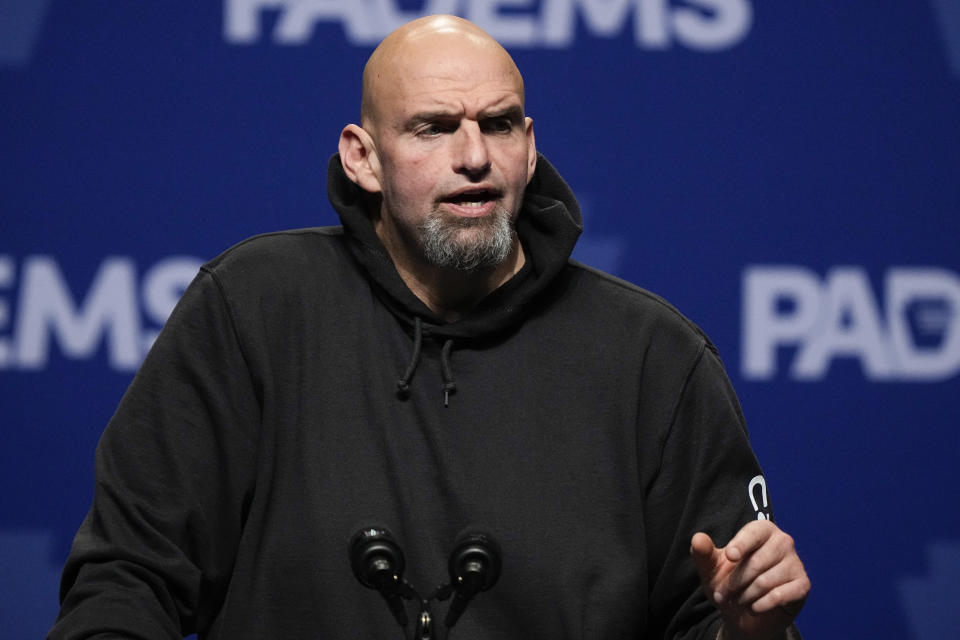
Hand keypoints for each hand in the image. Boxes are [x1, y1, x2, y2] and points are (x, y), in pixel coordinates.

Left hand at [690, 520, 809, 639]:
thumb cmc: (729, 582)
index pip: (753, 533)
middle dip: (734, 583)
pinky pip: (779, 596)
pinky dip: (760, 606)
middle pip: (756, 563)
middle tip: (724, 594)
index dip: (740, 545)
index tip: (730, 557)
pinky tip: (753, 608)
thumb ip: (702, 553)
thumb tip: (698, 538)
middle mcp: (783, 542)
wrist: (745, 612)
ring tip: (738, 600)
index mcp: (762, 530)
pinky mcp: (802, 585)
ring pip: (765, 582)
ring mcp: (796, 563)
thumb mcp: (711, 568)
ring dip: (744, 597)